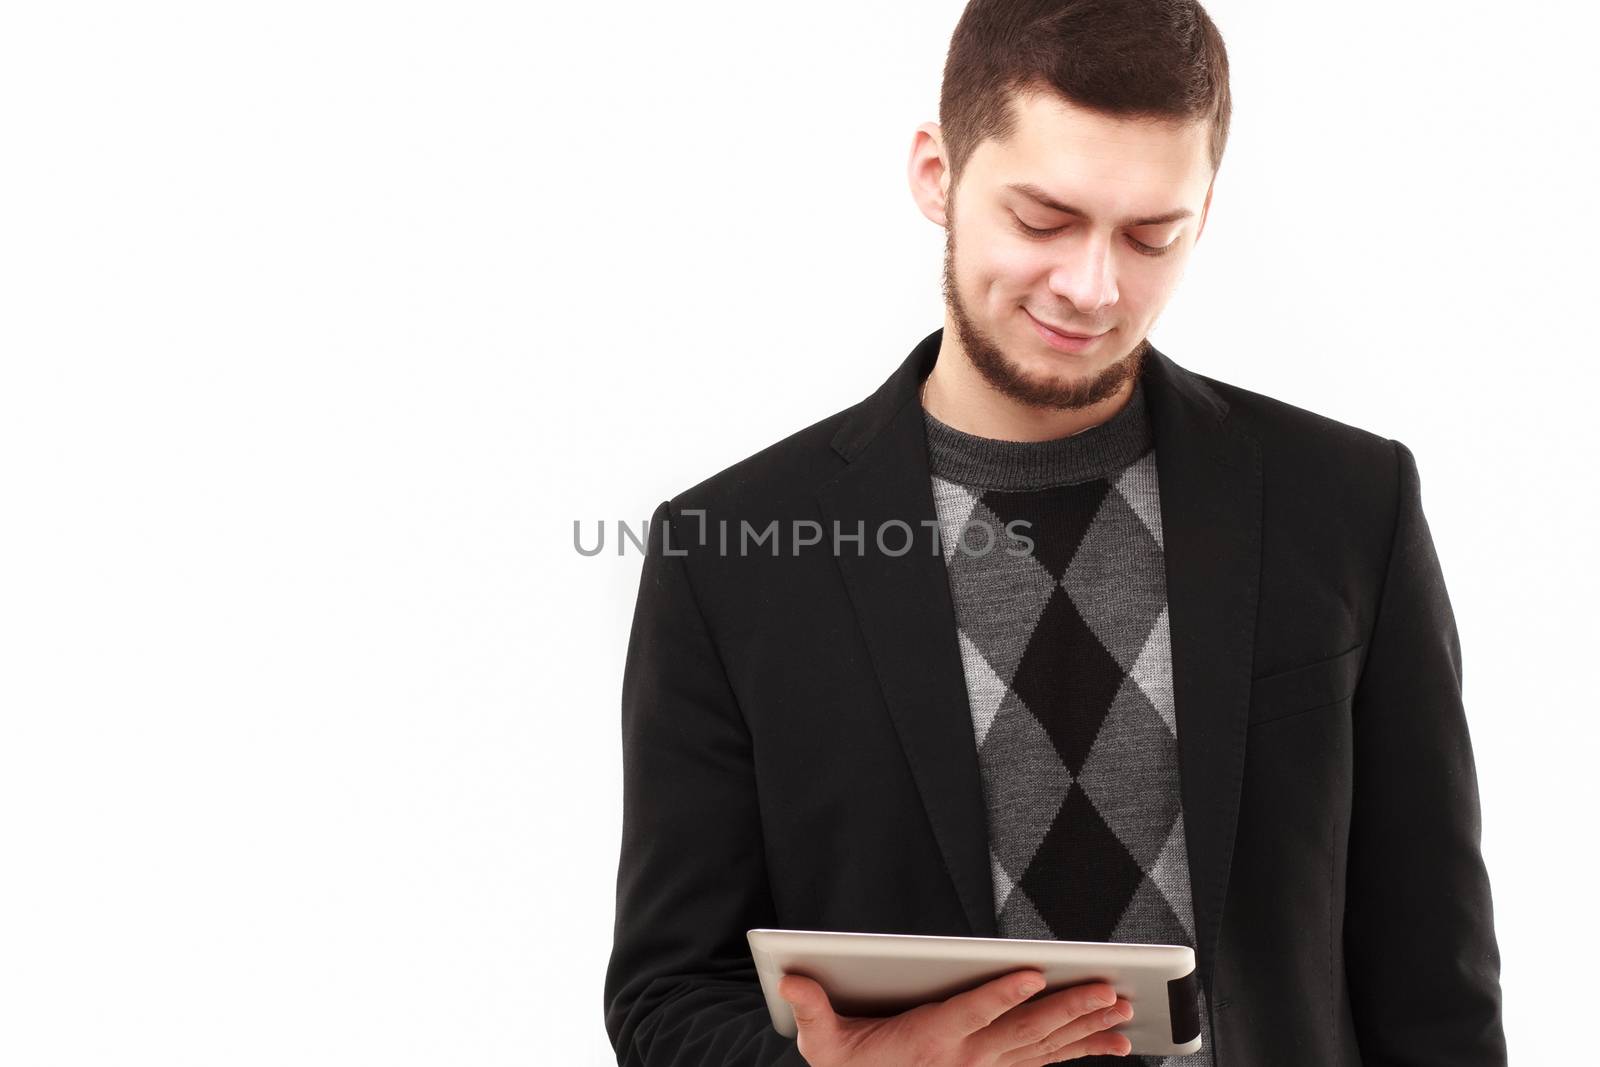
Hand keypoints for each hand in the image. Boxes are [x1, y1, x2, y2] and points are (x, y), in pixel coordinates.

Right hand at [777, 968, 1133, 1065]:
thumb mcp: (826, 1046)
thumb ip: (813, 1010)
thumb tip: (791, 978)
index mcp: (929, 1041)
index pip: (970, 1014)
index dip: (1000, 995)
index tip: (1031, 975)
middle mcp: (966, 1060)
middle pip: (1024, 1031)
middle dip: (1069, 1010)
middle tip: (1108, 991)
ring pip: (1044, 1048)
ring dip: (1085, 1030)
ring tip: (1121, 1012)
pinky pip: (1047, 1065)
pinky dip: (1081, 1053)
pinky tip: (1110, 1043)